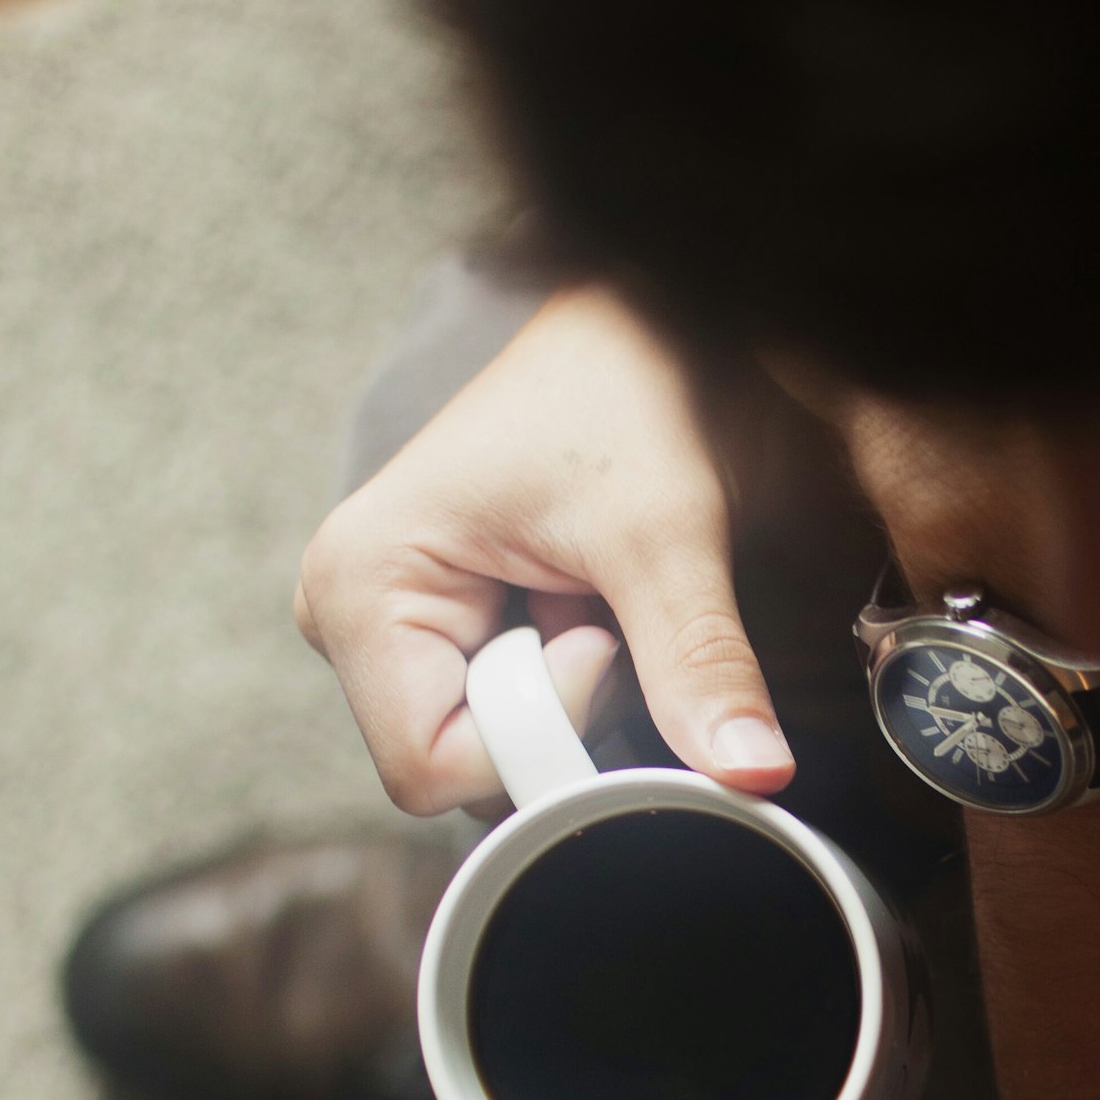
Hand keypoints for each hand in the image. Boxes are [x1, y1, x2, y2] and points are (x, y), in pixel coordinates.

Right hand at [295, 287, 794, 814]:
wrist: (635, 321)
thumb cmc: (630, 390)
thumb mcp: (666, 532)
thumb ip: (697, 664)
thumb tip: (756, 778)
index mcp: (358, 584)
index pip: (432, 768)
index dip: (540, 732)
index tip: (599, 637)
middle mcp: (344, 616)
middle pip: (459, 770)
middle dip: (559, 720)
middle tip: (603, 612)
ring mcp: (386, 631)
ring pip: (493, 756)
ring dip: (573, 705)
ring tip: (592, 597)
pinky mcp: (432, 636)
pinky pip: (509, 724)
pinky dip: (572, 691)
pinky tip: (583, 608)